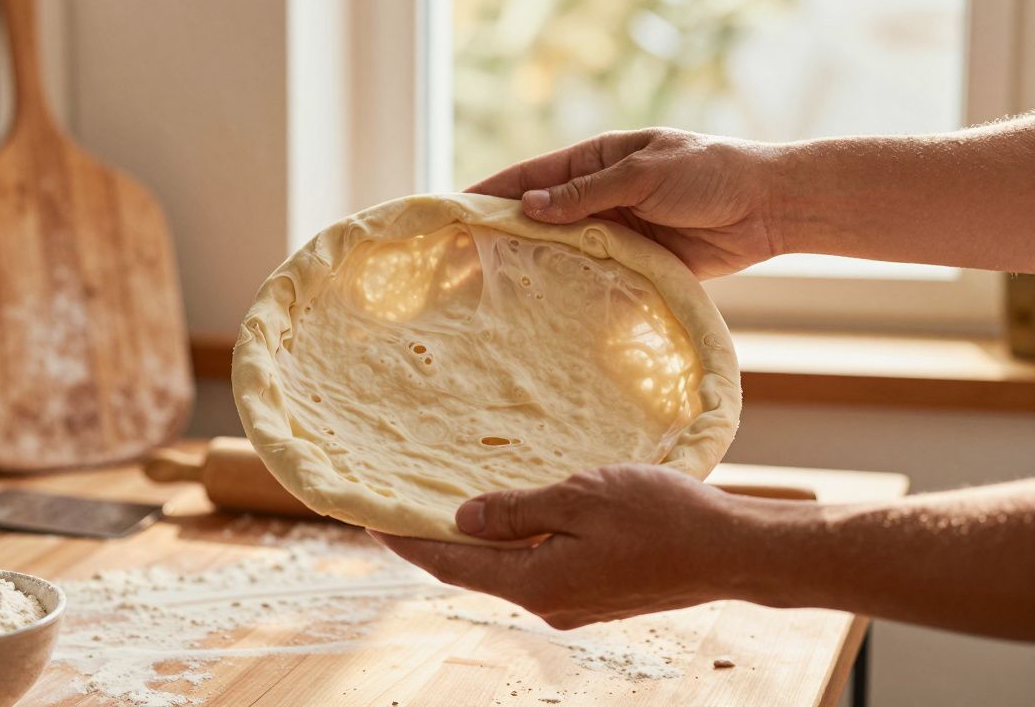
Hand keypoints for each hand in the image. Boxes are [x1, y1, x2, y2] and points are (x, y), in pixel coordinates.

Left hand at [371, 464, 739, 628]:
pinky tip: (512, 521)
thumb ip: (515, 511)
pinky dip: (514, 547)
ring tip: (447, 508)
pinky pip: (538, 570)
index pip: (450, 565)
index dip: (406, 543)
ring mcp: (574, 605)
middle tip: (399, 510)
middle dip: (435, 543)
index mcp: (536, 583)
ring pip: (507, 571)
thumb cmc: (662, 517)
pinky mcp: (596, 595)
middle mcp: (548, 605)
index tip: (368, 520)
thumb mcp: (579, 497)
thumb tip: (461, 519)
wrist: (733, 551)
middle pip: (474, 573)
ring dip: (477, 544)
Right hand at [467, 127, 781, 277]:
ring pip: (559, 252)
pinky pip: (591, 278)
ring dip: (528, 269)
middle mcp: (596, 197)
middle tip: (455, 264)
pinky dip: (567, 291)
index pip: (528, 177)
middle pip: (535, 218)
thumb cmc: (710, 173)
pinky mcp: (633, 264)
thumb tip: (530, 207)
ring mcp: (612, 231)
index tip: (450, 213)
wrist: (769, 207)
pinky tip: (541, 310)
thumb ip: (588, 192)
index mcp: (594, 160)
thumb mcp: (645, 173)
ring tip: (484, 294)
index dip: (488, 194)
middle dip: (498, 237)